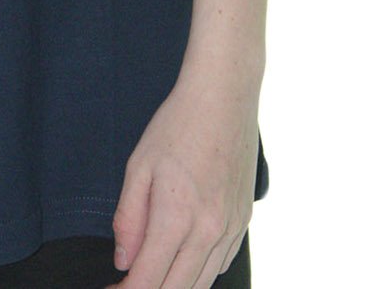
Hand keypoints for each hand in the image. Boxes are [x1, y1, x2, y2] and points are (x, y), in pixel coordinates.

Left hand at [108, 67, 258, 287]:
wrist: (224, 96)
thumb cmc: (177, 124)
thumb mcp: (138, 165)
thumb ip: (129, 218)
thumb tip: (123, 262)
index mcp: (178, 218)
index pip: (148, 281)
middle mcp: (210, 232)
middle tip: (125, 284)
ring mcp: (232, 229)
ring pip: (203, 283)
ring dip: (174, 286)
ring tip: (150, 271)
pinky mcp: (243, 221)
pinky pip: (221, 264)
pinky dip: (199, 272)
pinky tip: (181, 258)